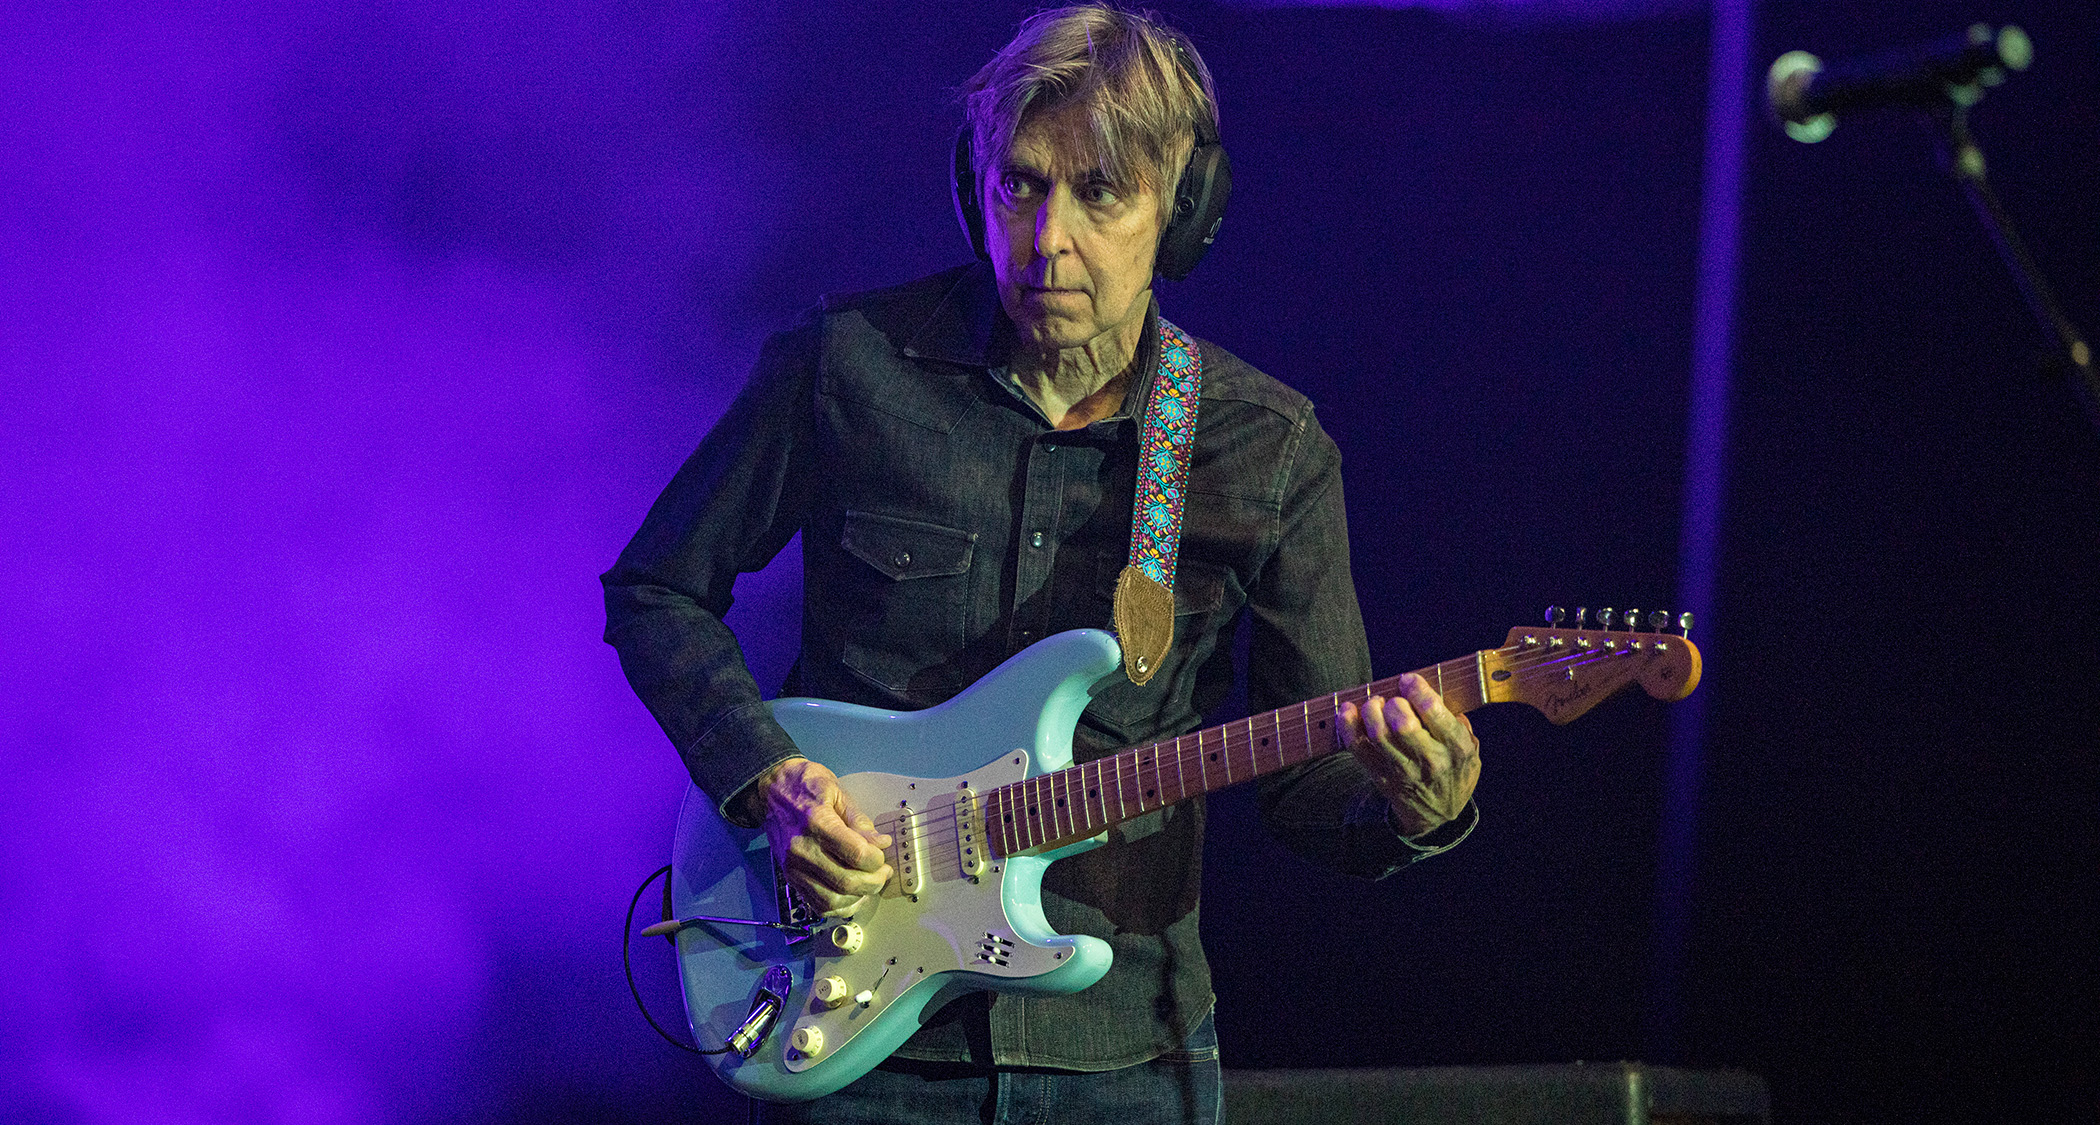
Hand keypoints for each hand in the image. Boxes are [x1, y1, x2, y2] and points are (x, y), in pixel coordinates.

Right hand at [747, 757, 892, 917]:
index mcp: (816, 822)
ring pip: (833, 899)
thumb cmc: (804, 786)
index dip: (877, 858)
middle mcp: (802, 849)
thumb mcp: (837, 792)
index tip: (883, 852)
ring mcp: (793, 867)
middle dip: (874, 881)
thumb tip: (880, 844)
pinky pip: (818, 904)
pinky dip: (840, 905)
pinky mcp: (790, 877)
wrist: (771, 790)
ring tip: (870, 882)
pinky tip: (852, 895)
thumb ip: (860, 821)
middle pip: (847, 881)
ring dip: (859, 896)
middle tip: (883, 871)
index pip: (856, 854)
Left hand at [1337, 673, 1480, 837]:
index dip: (1417, 689)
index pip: (1434, 713)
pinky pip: (1358, 749)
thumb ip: (1459, 724)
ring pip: (1378, 735)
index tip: (1408, 680)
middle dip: (1394, 703)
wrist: (1437, 815)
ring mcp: (1404, 771)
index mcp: (1457, 748)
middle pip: (1402, 724)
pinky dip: (1348, 726)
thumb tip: (1437, 697)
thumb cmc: (1454, 773)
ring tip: (1375, 703)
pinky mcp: (1381, 777)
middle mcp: (1431, 760)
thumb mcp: (1472, 750)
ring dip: (1371, 711)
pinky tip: (1348, 710)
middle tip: (1394, 699)